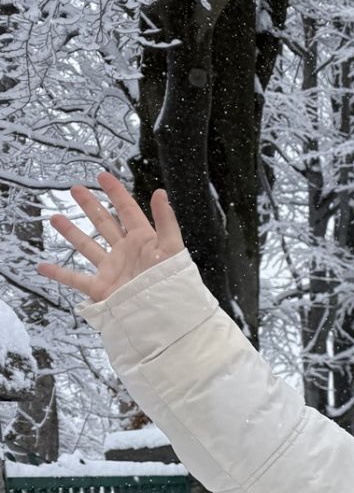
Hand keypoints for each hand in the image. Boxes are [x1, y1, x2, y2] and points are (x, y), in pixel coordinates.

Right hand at [37, 171, 184, 302]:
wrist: (165, 317)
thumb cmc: (172, 283)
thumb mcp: (172, 248)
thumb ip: (166, 220)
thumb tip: (160, 193)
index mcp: (144, 241)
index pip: (128, 211)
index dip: (116, 193)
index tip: (103, 176)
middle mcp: (126, 253)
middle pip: (105, 223)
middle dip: (91, 206)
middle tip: (75, 189)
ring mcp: (112, 270)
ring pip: (87, 246)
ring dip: (71, 232)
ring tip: (56, 218)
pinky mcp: (102, 289)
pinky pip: (75, 279)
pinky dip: (58, 273)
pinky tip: (43, 266)